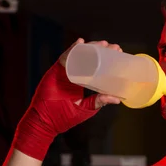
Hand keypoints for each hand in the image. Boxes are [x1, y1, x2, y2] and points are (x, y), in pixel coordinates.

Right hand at [13, 37, 123, 159]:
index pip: (95, 67)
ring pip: (78, 55)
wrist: (47, 122)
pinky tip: (81, 43)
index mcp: (81, 81)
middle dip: (102, 50)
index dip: (106, 59)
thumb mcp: (87, 108)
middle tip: (115, 47)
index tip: (118, 54)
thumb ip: (99, 102)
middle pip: (88, 58)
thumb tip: (117, 99)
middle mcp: (73, 73)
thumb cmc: (65, 117)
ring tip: (104, 44)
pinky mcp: (55, 72)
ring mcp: (64, 72)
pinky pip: (64, 58)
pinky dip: (72, 50)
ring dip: (91, 47)